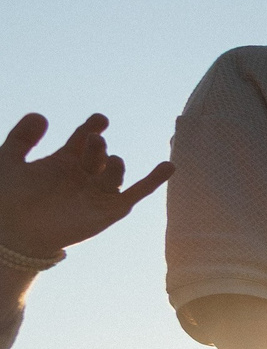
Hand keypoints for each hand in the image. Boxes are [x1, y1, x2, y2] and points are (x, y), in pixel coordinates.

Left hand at [0, 113, 172, 260]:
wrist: (13, 233)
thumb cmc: (6, 200)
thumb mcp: (9, 160)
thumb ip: (23, 138)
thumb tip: (42, 115)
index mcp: (62, 164)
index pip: (83, 140)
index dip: (91, 127)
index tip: (100, 119)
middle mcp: (82, 178)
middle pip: (97, 154)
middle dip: (97, 145)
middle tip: (93, 139)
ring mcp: (97, 194)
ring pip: (114, 173)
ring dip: (112, 164)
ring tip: (107, 158)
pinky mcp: (109, 212)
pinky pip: (136, 194)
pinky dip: (153, 181)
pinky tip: (168, 166)